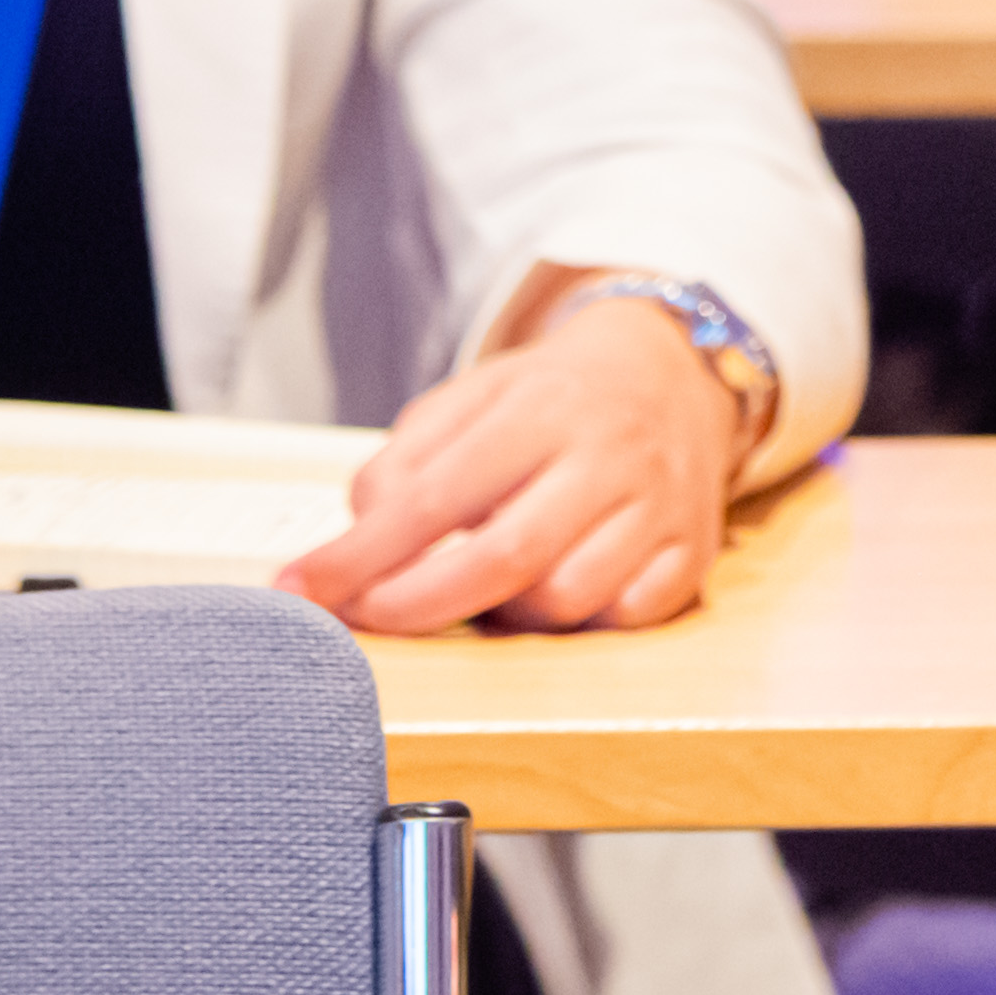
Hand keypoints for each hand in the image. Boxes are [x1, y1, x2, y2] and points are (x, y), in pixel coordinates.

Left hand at [279, 279, 739, 635]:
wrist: (675, 371)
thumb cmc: (554, 396)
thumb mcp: (474, 396)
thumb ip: (408, 459)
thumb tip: (361, 538)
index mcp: (544, 407)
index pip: (437, 496)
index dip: (361, 554)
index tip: (300, 589)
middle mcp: (610, 456)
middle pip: (504, 558)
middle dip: (415, 606)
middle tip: (361, 619)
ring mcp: (660, 507)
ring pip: (566, 599)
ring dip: (503, 614)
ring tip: (480, 588)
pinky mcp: (695, 552)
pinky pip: (626, 618)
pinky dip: (579, 622)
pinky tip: (553, 592)